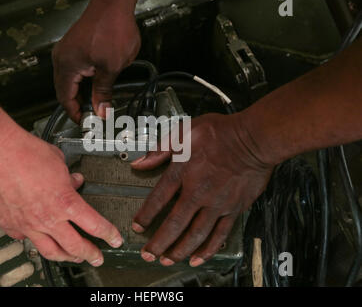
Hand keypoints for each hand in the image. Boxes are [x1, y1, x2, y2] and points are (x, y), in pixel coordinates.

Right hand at [0, 130, 122, 265]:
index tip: (114, 239)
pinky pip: (24, 239)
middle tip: (96, 257)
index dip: (108, 234)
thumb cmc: (25, 152)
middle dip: (90, 254)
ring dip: (64, 256)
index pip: (94, 225)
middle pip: (74, 246)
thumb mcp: (59, 161)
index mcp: (65, 202)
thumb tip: (74, 180)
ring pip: (49, 250)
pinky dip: (33, 240)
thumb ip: (68, 177)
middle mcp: (47, 218)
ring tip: (72, 257)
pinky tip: (37, 239)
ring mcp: (27, 224)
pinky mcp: (9, 224)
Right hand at [52, 0, 140, 121]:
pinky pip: (72, 69)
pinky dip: (81, 81)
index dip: (74, 113)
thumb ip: (104, 92)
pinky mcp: (73, 46)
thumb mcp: (111, 67)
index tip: (84, 122)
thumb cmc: (112, 29)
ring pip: (68, 80)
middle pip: (64, 90)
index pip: (64, 98)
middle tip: (91, 115)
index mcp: (66, 65)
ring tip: (94, 102)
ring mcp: (66, 50)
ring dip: (79, 93)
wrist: (114, 4)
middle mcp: (62, 58)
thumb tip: (101, 110)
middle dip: (77, 105)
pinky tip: (93, 85)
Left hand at [131, 113, 273, 266]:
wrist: (255, 139)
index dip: (145, 215)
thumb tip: (140, 162)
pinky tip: (198, 258)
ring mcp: (217, 204)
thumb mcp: (184, 131)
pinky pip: (219, 235)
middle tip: (148, 254)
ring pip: (195, 234)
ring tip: (168, 260)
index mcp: (182, 172)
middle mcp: (198, 192)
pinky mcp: (234, 209)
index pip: (157, 199)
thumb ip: (160, 149)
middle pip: (174, 224)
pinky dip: (208, 249)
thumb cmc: (221, 133)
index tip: (137, 226)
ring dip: (179, 250)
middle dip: (158, 242)